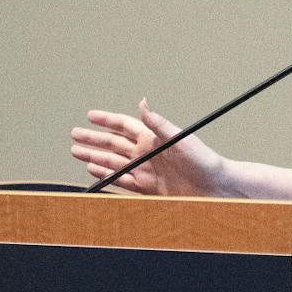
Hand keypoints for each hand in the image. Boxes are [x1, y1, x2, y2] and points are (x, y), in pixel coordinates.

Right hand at [69, 99, 228, 195]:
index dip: (107, 120)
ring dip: (95, 157)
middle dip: (93, 139)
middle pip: (114, 144)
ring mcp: (147, 171)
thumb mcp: (180, 138)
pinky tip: (96, 171)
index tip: (90, 115)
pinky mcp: (149, 189)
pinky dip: (107, 176)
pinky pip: (122, 181)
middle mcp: (148, 154)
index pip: (125, 126)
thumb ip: (158, 123)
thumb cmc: (205, 161)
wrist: (217, 188)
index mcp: (154, 139)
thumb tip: (142, 102)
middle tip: (74, 134)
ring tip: (78, 153)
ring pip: (114, 162)